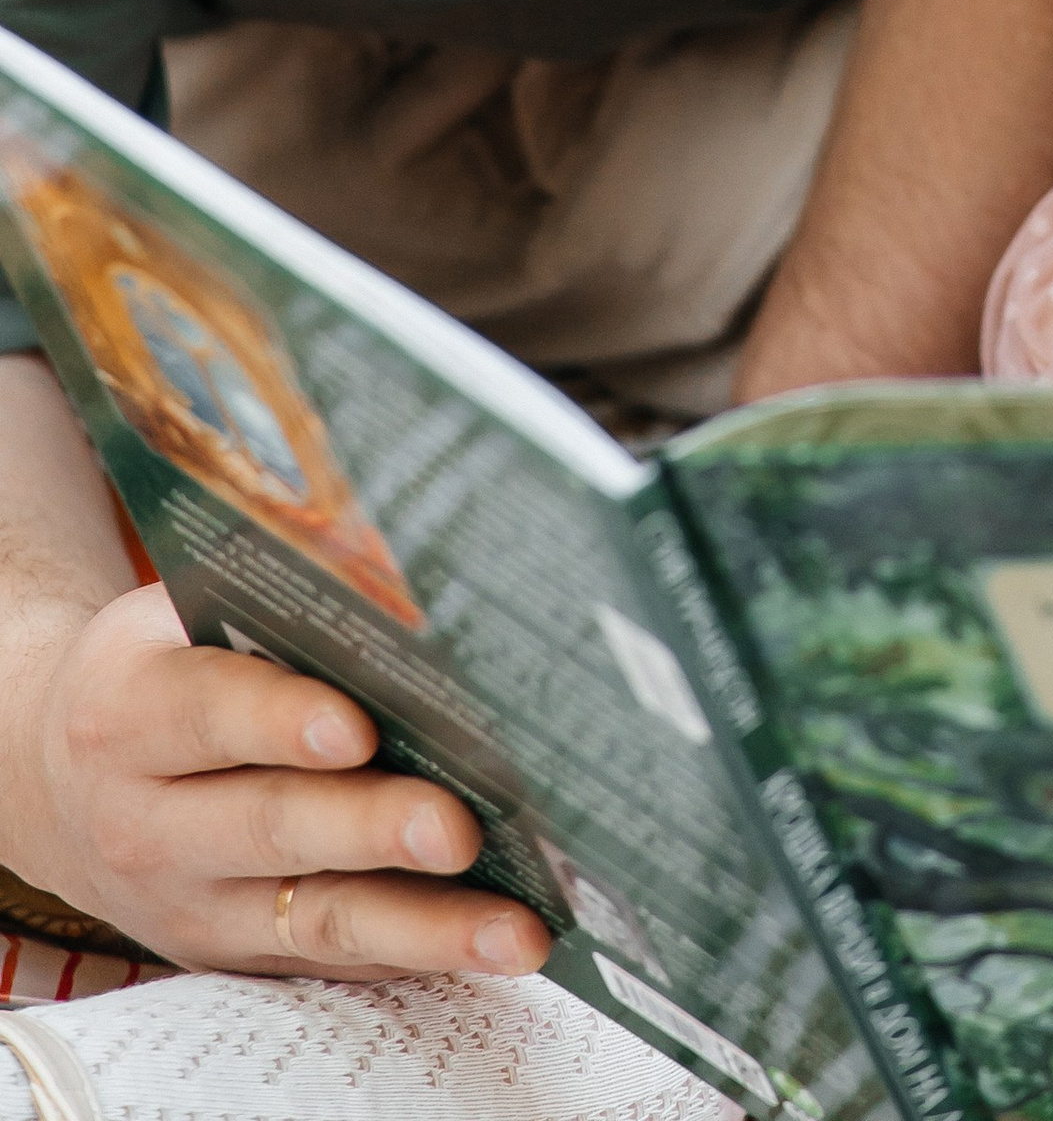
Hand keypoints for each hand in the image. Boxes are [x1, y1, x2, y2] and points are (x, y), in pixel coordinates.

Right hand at [7, 581, 549, 977]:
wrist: (57, 782)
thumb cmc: (157, 666)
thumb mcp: (176, 614)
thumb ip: (270, 598)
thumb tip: (400, 581)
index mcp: (128, 714)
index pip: (210, 713)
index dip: (283, 720)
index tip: (358, 727)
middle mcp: (149, 824)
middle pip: (270, 826)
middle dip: (371, 828)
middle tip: (459, 828)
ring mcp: (191, 904)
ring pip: (313, 917)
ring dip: (421, 925)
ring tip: (510, 926)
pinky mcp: (233, 953)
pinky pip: (329, 957)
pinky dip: (412, 952)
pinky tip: (486, 944)